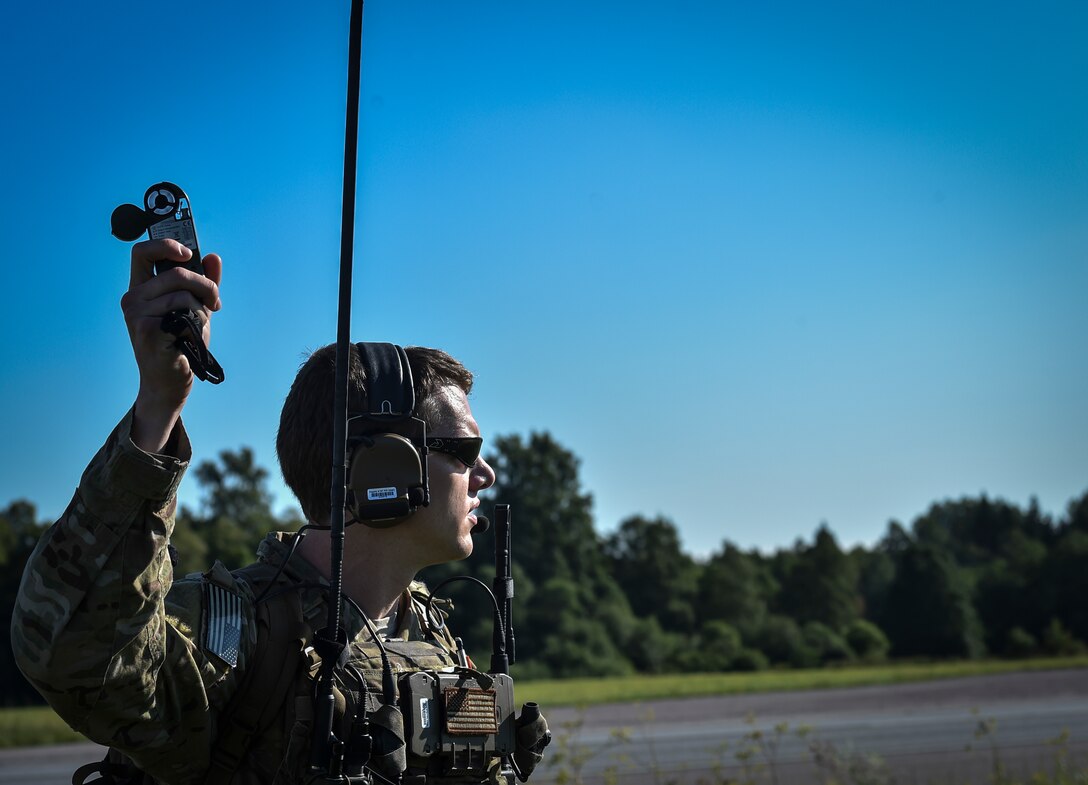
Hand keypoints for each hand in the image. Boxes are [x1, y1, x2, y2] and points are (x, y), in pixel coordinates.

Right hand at [122, 239, 221, 451]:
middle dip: (205, 285)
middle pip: (176, 272)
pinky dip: (196, 326)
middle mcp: (133, 298)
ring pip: (184, 295)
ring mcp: (136, 314)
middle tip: (214, 301)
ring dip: (202, 311)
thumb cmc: (181, 343)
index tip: (188, 252)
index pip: (142, 252)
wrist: (170, 381)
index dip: (165, 244)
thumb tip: (213, 257)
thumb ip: (204, 283)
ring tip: (198, 326)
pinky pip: (184, 315)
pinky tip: (188, 339)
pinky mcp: (146, 330)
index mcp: (141, 288)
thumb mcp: (195, 309)